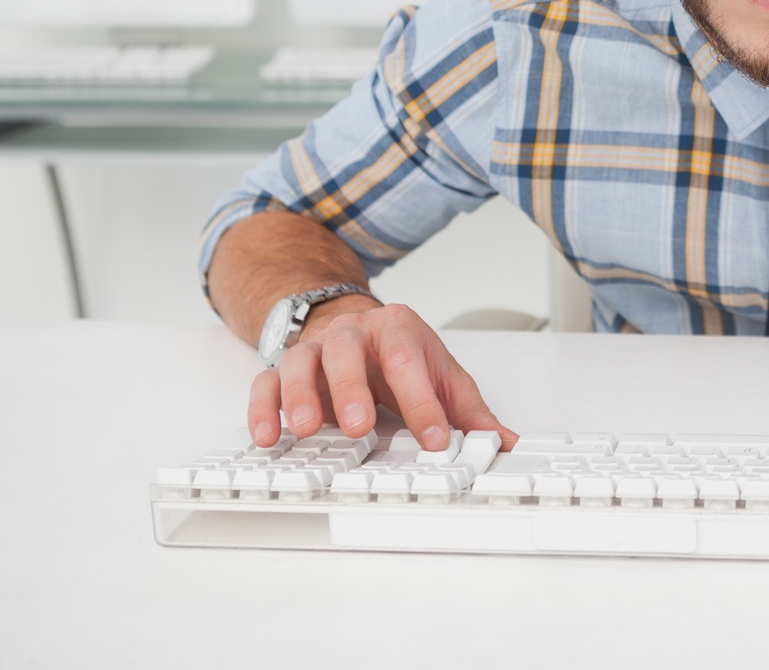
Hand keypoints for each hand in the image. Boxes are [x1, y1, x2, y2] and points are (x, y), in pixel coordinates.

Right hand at [247, 299, 516, 452]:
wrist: (356, 327)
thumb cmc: (400, 356)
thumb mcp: (441, 374)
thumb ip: (468, 410)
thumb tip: (504, 441)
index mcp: (398, 329)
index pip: (409, 359)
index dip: (422, 401)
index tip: (435, 438)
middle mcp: (353, 333)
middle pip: (348, 351)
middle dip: (353, 389)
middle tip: (360, 427)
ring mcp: (315, 349)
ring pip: (302, 362)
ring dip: (302, 396)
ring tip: (308, 430)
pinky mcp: (285, 368)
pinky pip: (266, 382)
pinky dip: (264, 407)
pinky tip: (269, 435)